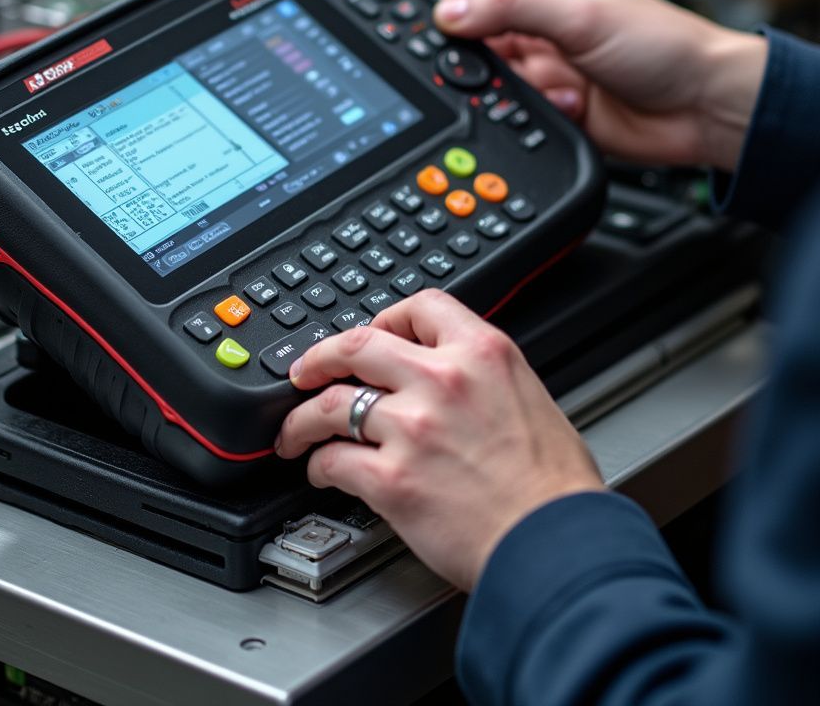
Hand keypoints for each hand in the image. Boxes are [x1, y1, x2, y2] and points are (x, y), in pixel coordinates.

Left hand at [274, 289, 603, 590]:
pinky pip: (332, 460)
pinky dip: (317, 466)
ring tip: (294, 432)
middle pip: (356, 345)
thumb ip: (480, 378)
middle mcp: (443, 381)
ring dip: (302, 419)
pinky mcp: (392, 480)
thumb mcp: (528, 398)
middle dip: (320, 357)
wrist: (557, 545)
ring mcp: (413, 428)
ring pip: (330, 404)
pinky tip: (320, 472)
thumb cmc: (553, 486)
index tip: (372, 332)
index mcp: (483, 353)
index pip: (420, 307)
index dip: (386, 317)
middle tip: (305, 371)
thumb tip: (444, 377)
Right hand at [434, 0, 766, 171]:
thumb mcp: (580, 18)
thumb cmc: (665, 47)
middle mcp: (547, 27)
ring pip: (498, 82)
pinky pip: (519, 114)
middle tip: (478, 69)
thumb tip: (451, 12)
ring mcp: (550, 69)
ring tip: (543, 87)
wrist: (703, 109)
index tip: (428, 25)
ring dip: (513, 90)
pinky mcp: (555, 107)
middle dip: (479, 59)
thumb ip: (511, 10)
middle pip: (482, 40)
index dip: (453, 8)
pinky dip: (537, 113)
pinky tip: (570, 104)